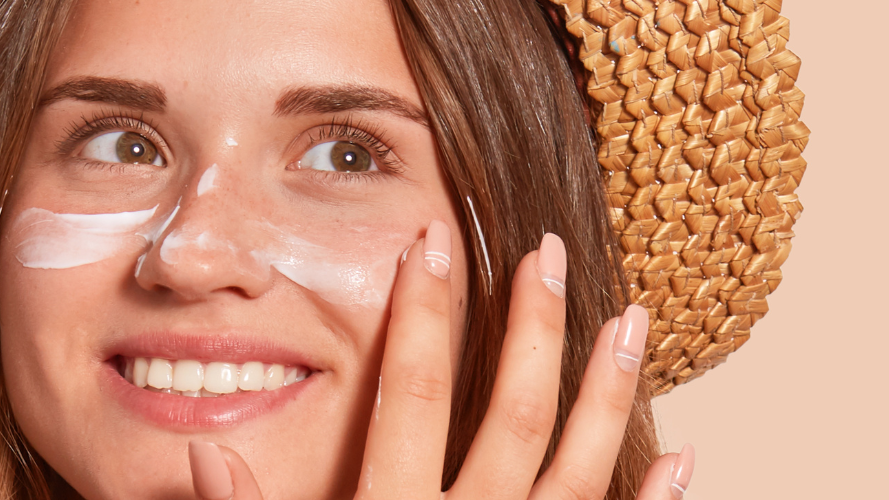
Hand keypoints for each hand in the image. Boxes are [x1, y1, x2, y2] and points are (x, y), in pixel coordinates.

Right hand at [185, 221, 696, 498]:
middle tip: (551, 253)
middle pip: (510, 418)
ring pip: (579, 472)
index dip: (420, 318)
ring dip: (608, 393)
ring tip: (634, 321)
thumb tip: (203, 458)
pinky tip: (685, 460)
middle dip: (532, 330)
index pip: (410, 399)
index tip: (431, 243)